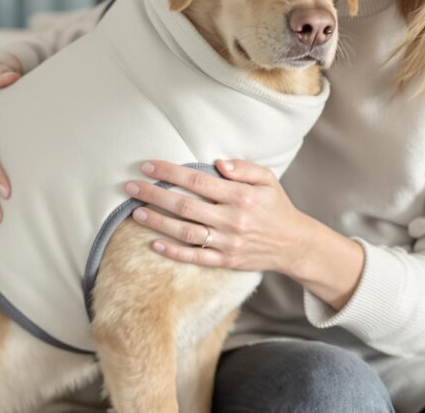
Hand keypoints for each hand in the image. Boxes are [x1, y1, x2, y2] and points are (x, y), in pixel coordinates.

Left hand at [123, 158, 310, 273]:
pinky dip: (173, 252)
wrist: (294, 245)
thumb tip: (217, 163)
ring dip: (158, 222)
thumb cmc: (276, 207)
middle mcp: (231, 219)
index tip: (148, 166)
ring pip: (185, 232)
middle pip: (184, 206)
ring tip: (136, 212)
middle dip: (154, 194)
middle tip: (130, 187)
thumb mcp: (268, 179)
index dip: (170, 172)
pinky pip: (195, 258)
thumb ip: (244, 168)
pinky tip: (154, 244)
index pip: (198, 181)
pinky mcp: (225, 261)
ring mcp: (227, 243)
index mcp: (240, 196)